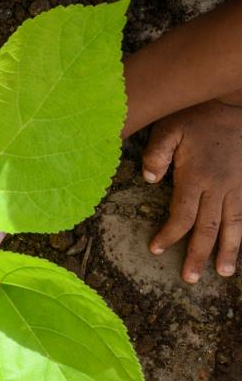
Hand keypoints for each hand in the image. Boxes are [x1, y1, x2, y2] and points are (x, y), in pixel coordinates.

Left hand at [142, 98, 241, 281]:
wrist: (233, 102)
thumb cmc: (196, 115)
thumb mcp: (169, 127)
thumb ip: (157, 153)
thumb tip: (148, 178)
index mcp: (195, 177)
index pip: (181, 216)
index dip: (169, 235)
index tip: (156, 249)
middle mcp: (218, 187)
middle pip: (207, 228)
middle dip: (198, 255)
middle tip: (190, 279)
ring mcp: (237, 186)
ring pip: (233, 225)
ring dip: (227, 250)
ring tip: (223, 273)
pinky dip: (241, 232)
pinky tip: (238, 245)